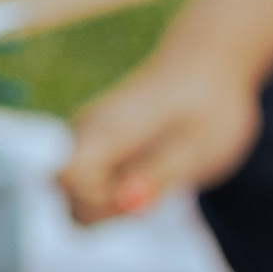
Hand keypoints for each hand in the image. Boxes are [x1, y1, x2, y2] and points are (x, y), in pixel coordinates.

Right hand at [59, 60, 261, 225]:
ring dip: (107, 201)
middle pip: (62, 191)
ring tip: (151, 183)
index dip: (101, 201)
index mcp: (106, 128)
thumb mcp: (200, 148)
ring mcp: (83, 134)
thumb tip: (129, 203)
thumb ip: (160, 174)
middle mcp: (83, 129)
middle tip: (151, 193)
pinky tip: (143, 176)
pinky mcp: (91, 141)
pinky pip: (83, 180)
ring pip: (70, 189)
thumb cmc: (210, 105)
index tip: (142, 196)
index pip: (68, 178)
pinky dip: (109, 190)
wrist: (207, 63)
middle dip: (104, 208)